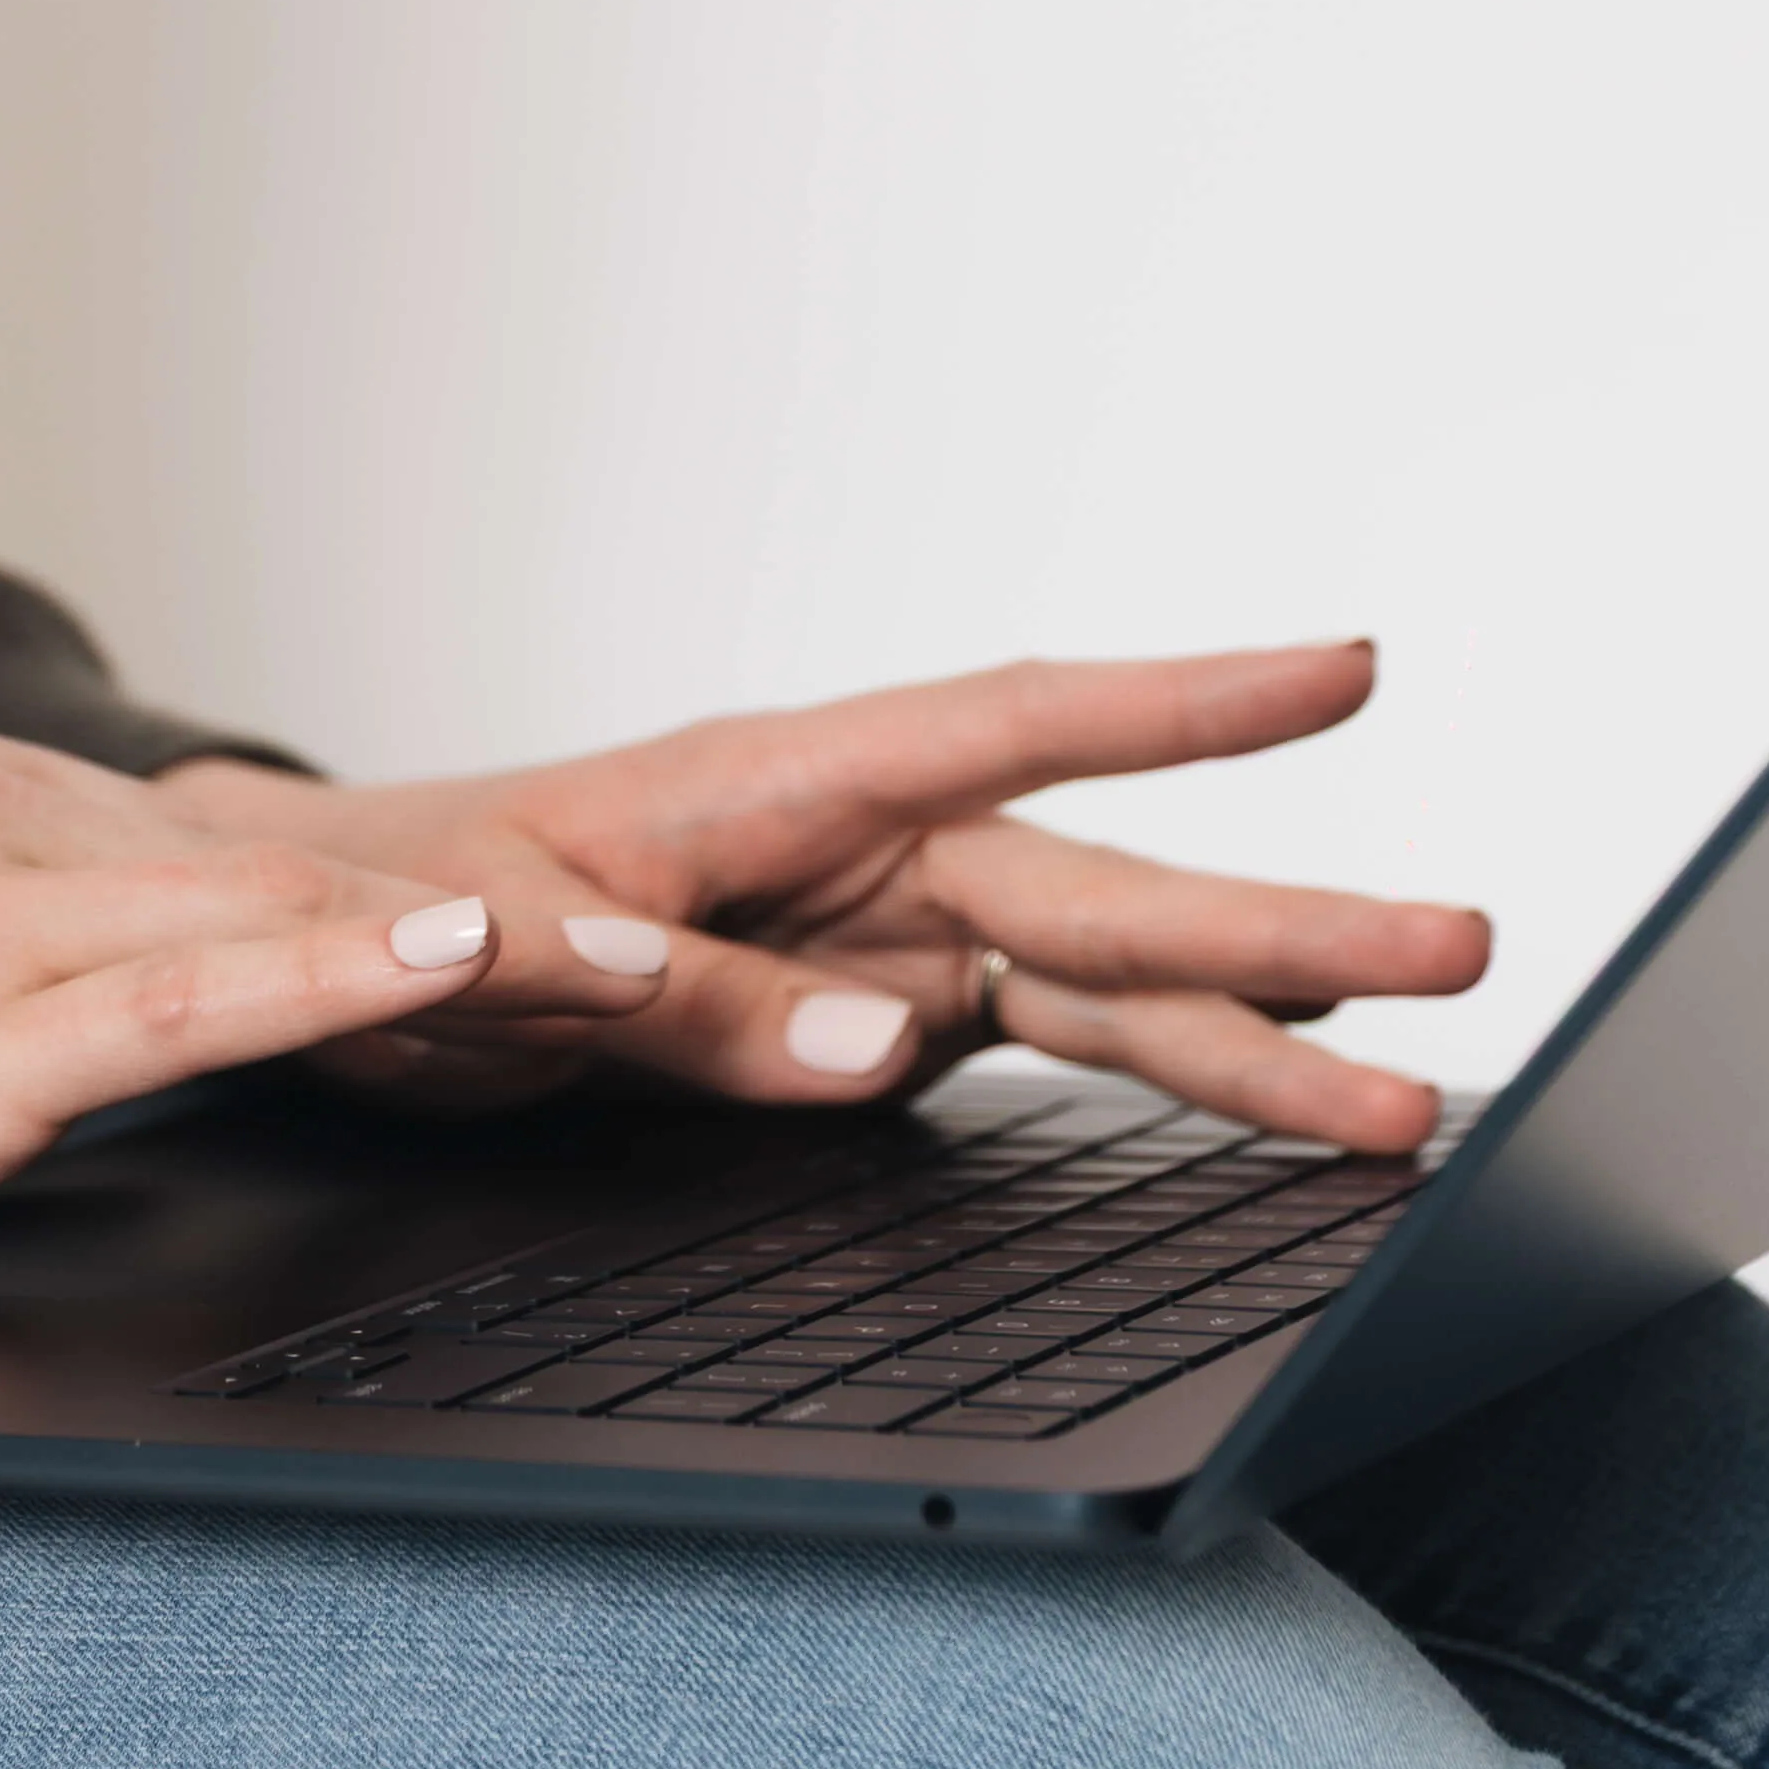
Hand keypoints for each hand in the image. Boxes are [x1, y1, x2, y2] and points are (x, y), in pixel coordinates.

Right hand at [0, 686, 666, 1314]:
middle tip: (707, 945)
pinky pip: (182, 991)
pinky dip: (339, 974)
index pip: (220, 831)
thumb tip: (129, 956)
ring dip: (491, 946)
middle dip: (507, 918)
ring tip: (667, 966)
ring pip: (270, 913)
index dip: (415, 882)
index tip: (581, 911)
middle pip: (284, 856)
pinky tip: (464, 961)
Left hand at [159, 639, 1490, 1153]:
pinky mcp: (871, 1012)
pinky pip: (1047, 1041)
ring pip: (1105, 981)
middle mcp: (859, 848)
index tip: (1342, 667)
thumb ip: (702, 1009)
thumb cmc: (384, 913)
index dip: (1179, 703)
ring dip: (1259, 1037)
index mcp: (774, 785)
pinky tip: (1295, 1086)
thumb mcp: (508, 963)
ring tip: (1414, 1101)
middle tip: (1469, 948)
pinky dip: (1168, 1073)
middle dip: (1287, 928)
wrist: (299, 946)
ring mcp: (879, 933)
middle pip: (1105, 882)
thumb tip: (890, 1053)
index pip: (1011, 722)